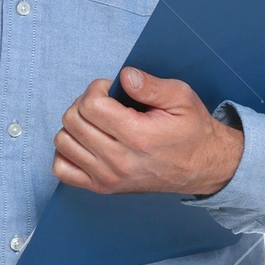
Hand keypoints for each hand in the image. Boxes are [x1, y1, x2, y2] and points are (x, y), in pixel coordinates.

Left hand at [53, 68, 242, 197]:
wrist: (202, 167)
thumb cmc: (191, 131)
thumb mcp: (181, 98)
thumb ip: (151, 85)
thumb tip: (124, 76)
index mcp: (137, 137)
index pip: (90, 106)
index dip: (96, 89)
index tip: (110, 90)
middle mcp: (119, 161)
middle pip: (72, 121)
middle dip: (84, 103)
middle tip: (105, 103)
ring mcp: (108, 177)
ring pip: (63, 142)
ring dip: (74, 125)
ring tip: (97, 122)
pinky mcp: (102, 188)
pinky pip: (62, 169)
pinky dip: (67, 152)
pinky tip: (86, 142)